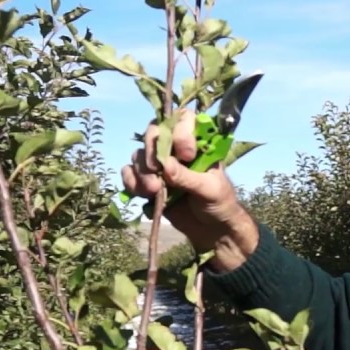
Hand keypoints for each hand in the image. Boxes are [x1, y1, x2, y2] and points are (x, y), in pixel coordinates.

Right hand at [121, 109, 256, 261]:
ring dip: (142, 172)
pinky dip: (131, 182)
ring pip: (139, 155)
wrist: (211, 230)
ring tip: (153, 191)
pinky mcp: (147, 182)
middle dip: (152, 151)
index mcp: (197, 143)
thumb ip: (188, 177)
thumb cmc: (219, 203)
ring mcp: (160, 165)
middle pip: (153, 132)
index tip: (187, 155)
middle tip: (157, 170)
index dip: (180, 131)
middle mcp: (175, 149)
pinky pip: (129, 174)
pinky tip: (142, 194)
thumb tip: (165, 166)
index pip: (183, 119)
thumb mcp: (210, 190)